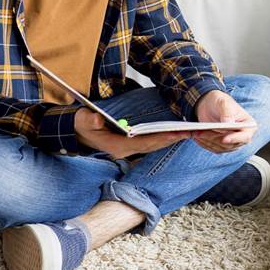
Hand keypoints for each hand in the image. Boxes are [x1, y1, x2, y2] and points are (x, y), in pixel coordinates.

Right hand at [74, 108, 189, 158]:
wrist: (79, 132)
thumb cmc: (82, 124)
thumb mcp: (82, 120)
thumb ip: (89, 120)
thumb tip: (96, 118)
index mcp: (117, 146)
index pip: (143, 143)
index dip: (159, 138)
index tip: (174, 134)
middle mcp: (125, 150)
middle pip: (153, 146)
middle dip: (171, 139)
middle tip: (189, 132)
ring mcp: (129, 149)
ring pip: (154, 146)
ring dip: (170, 139)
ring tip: (188, 132)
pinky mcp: (131, 146)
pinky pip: (150, 143)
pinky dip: (163, 139)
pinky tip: (174, 133)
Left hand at [193, 90, 257, 153]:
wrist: (210, 105)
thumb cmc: (219, 101)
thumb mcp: (223, 102)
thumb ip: (227, 111)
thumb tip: (228, 123)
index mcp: (248, 125)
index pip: (245, 136)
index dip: (235, 139)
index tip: (224, 139)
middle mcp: (242, 136)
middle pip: (230, 144)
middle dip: (215, 138)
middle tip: (202, 132)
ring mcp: (232, 142)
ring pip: (220, 148)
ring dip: (207, 141)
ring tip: (196, 133)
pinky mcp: (222, 145)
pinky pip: (214, 148)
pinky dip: (204, 143)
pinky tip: (196, 136)